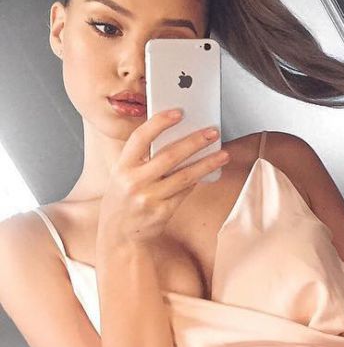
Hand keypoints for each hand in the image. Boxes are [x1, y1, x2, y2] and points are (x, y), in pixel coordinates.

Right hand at [98, 109, 229, 247]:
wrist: (118, 234)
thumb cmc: (124, 198)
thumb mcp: (124, 175)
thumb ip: (143, 159)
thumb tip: (178, 137)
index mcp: (122, 167)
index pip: (140, 138)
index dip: (159, 123)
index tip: (178, 112)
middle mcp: (133, 181)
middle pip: (169, 156)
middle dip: (194, 141)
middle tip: (213, 132)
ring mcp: (148, 198)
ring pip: (184, 176)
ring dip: (207, 163)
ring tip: (223, 154)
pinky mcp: (162, 212)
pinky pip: (185, 192)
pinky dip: (198, 180)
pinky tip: (209, 172)